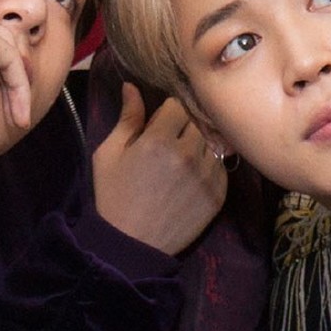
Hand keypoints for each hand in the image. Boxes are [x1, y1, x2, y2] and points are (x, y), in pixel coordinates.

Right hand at [91, 85, 226, 254]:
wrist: (130, 244)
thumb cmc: (113, 196)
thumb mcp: (109, 154)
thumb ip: (127, 118)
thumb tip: (132, 85)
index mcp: (158, 140)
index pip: (177, 105)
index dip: (166, 114)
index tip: (158, 127)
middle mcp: (188, 154)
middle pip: (196, 122)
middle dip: (183, 128)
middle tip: (168, 145)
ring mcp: (207, 176)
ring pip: (211, 143)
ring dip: (199, 147)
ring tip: (180, 164)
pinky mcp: (219, 195)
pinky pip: (220, 167)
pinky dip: (209, 168)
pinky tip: (190, 180)